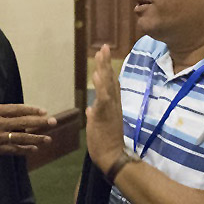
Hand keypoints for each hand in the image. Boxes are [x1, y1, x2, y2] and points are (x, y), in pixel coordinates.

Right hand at [0, 104, 56, 158]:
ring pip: (21, 137)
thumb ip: (0, 112)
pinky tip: (34, 149)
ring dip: (36, 138)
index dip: (31, 110)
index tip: (43, 111)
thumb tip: (18, 114)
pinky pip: (14, 149)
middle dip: (39, 122)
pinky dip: (25, 149)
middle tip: (53, 122)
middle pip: (23, 122)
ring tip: (48, 139)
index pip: (17, 109)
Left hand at [85, 44, 125, 172]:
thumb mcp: (98, 126)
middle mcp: (113, 104)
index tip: (104, 56)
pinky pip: (103, 97)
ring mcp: (110, 108)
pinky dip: (101, 85)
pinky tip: (97, 74)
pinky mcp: (105, 114)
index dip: (107, 69)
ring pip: (107, 84)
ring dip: (104, 68)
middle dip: (106, 62)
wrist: (113, 157)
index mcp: (111, 106)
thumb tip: (90, 109)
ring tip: (100, 54)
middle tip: (103, 47)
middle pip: (110, 79)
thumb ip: (95, 115)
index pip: (110, 84)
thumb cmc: (105, 143)